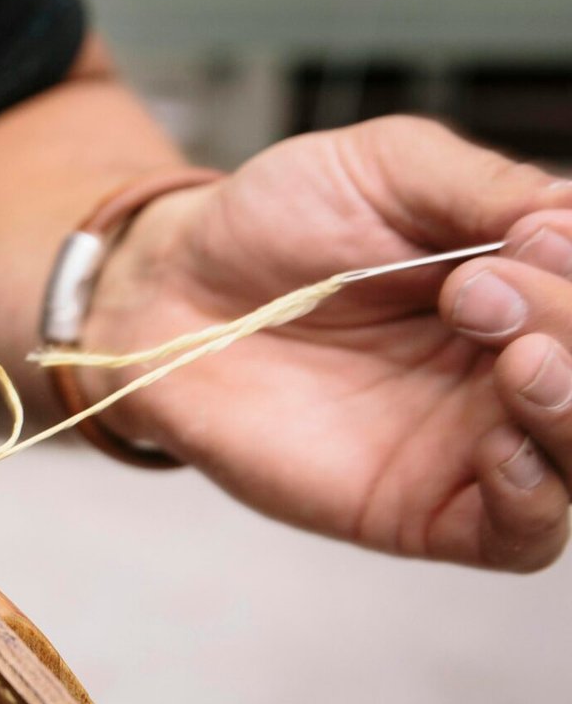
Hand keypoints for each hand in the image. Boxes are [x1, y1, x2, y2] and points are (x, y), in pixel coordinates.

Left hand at [86, 115, 571, 570]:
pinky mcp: (416, 509)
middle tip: (483, 293)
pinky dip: (535, 499)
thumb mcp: (386, 170)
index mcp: (529, 290)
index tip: (532, 238)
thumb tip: (571, 221)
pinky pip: (517, 534)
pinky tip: (503, 446)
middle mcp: (513, 372)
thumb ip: (488, 189)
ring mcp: (471, 445)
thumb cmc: (274, 223)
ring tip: (516, 358)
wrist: (170, 289)